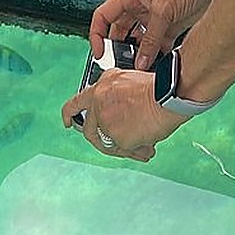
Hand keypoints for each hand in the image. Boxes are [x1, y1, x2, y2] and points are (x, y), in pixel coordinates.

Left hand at [60, 69, 183, 160]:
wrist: (168, 95)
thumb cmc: (158, 88)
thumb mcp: (130, 82)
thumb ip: (115, 98)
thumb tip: (115, 118)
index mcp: (101, 86)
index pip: (76, 102)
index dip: (69, 114)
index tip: (67, 122)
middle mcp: (99, 102)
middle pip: (91, 130)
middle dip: (104, 140)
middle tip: (119, 145)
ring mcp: (105, 120)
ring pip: (108, 142)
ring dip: (125, 147)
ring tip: (142, 145)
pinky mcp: (114, 135)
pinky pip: (121, 150)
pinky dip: (135, 151)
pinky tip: (147, 147)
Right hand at [90, 0, 221, 69]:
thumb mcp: (164, 10)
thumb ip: (150, 39)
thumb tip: (141, 61)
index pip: (104, 16)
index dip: (98, 35)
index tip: (101, 53)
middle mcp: (139, 6)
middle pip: (120, 33)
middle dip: (119, 50)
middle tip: (121, 66)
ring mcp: (154, 18)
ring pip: (139, 42)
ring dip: (139, 55)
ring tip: (139, 69)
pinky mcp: (169, 26)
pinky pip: (156, 46)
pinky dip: (156, 56)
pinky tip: (156, 66)